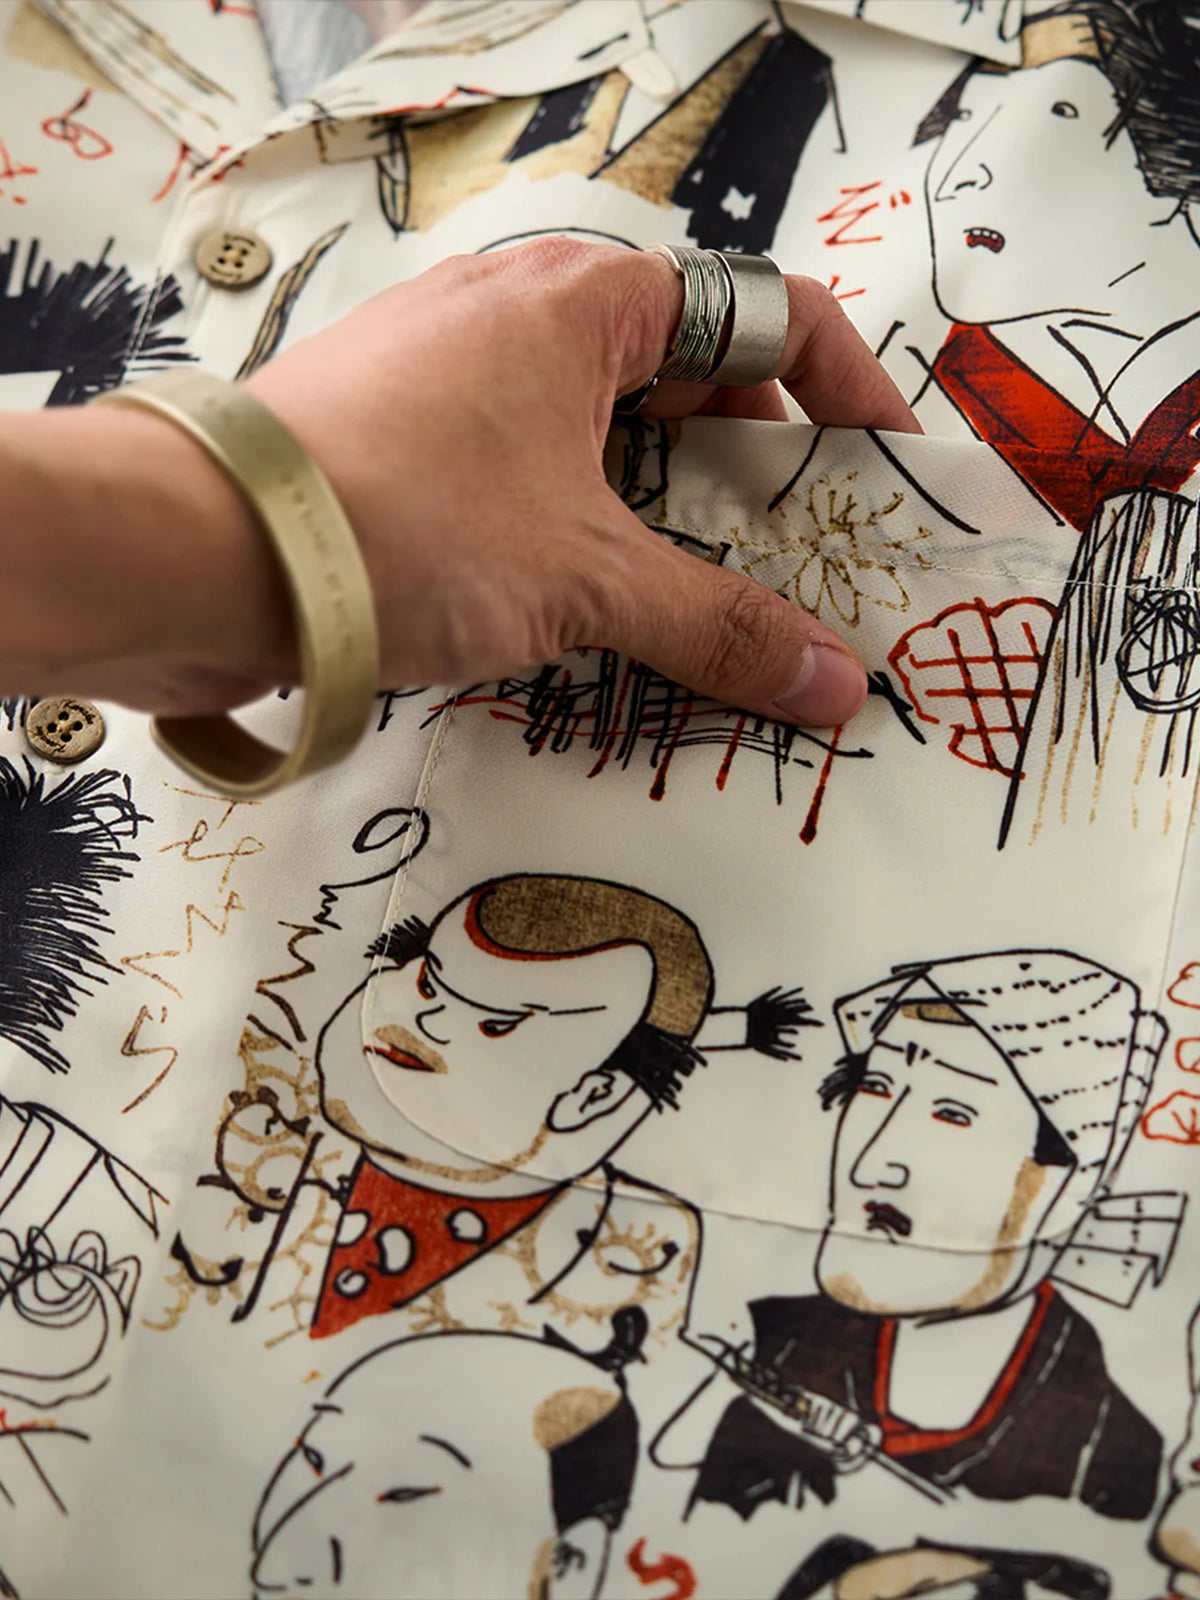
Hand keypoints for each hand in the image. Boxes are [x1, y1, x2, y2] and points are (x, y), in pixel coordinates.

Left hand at [244, 238, 918, 726]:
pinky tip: (594, 602)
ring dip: (665, 507)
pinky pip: (531, 469)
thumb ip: (720, 624)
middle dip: (754, 463)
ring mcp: (455, 376)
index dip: (844, 386)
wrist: (197, 554)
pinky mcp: (406, 439)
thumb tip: (832, 680)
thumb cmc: (396, 521)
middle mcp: (521, 316)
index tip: (882, 466)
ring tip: (706, 597)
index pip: (763, 310)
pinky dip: (583, 527)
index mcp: (585, 300)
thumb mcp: (586, 575)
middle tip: (798, 553)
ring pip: (603, 430)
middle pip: (688, 372)